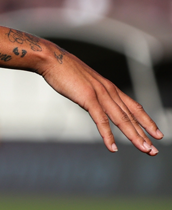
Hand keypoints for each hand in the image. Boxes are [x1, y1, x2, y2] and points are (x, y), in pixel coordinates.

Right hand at [40, 49, 161, 154]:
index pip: (134, 107)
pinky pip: (100, 120)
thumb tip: (95, 101)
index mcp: (109, 88)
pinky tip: (112, 147)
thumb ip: (94, 92)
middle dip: (144, 134)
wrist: (52, 59)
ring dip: (134, 136)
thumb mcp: (85, 82)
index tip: (156, 133)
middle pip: (131, 116)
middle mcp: (109, 91)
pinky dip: (107, 135)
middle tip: (154, 150)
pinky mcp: (88, 98)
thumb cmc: (65, 70)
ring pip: (121, 119)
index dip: (147, 121)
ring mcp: (100, 94)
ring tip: (144, 149)